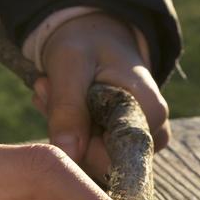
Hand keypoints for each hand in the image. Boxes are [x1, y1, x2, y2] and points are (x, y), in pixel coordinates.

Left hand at [31, 12, 170, 179]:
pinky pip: (90, 156)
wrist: (95, 36)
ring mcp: (140, 145)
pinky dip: (69, 134)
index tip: (52, 98)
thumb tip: (68, 156)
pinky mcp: (124, 148)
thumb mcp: (70, 66)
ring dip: (63, 130)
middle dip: (67, 131)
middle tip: (46, 88)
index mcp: (150, 113)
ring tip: (52, 90)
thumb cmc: (87, 43)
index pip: (111, 158)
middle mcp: (153, 135)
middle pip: (101, 163)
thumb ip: (68, 110)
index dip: (76, 141)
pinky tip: (61, 105)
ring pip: (92, 161)